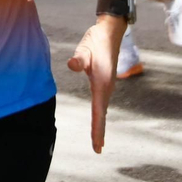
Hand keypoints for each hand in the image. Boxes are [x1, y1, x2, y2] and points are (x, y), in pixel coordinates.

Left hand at [66, 17, 121, 153]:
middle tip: (98, 149)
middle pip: (102, 114)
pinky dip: (100, 114)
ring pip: (102, 109)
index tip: (98, 146)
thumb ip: (78, 59)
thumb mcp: (84, 49)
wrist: (110, 32)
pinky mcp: (105, 81)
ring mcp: (107, 85)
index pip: (98, 112)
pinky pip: (102, 102)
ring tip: (98, 141)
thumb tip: (71, 65)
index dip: (97, 130)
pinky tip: (98, 118)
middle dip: (99, 132)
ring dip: (100, 124)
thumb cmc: (96, 41)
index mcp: (102, 83)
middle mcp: (107, 87)